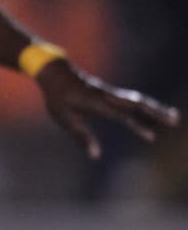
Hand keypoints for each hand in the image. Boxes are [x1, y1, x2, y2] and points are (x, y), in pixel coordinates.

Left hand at [37, 59, 181, 159]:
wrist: (55, 73)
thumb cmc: (57, 98)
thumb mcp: (64, 118)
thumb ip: (81, 137)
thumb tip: (95, 155)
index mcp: (95, 102)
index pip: (121, 116)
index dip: (136, 126)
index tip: (151, 136)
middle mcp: (107, 95)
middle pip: (136, 103)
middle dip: (156, 112)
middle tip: (174, 121)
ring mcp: (110, 93)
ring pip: (136, 100)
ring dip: (154, 108)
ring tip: (173, 116)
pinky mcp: (110, 93)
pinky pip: (131, 99)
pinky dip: (145, 105)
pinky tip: (155, 111)